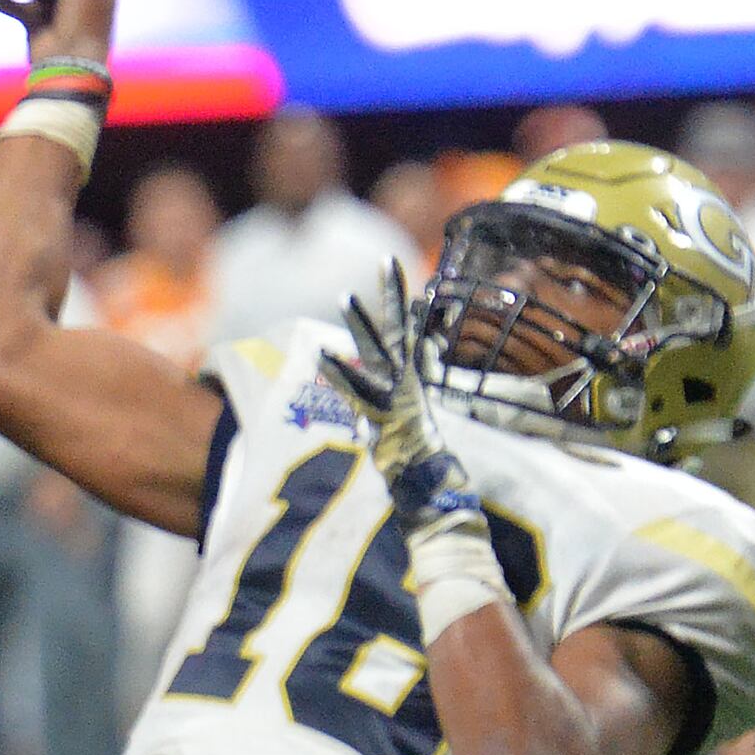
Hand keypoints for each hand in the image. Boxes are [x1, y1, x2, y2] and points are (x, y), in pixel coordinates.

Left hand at [320, 263, 479, 535]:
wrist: (432, 494)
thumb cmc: (418, 465)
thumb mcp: (405, 426)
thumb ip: (393, 403)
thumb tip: (384, 398)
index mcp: (410, 383)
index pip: (407, 334)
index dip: (401, 303)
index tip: (395, 271)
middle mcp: (406, 385)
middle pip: (396, 331)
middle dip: (390, 296)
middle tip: (385, 260)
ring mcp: (397, 400)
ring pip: (378, 355)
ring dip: (361, 326)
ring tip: (345, 297)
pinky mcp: (385, 419)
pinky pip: (359, 393)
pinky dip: (341, 375)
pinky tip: (322, 355)